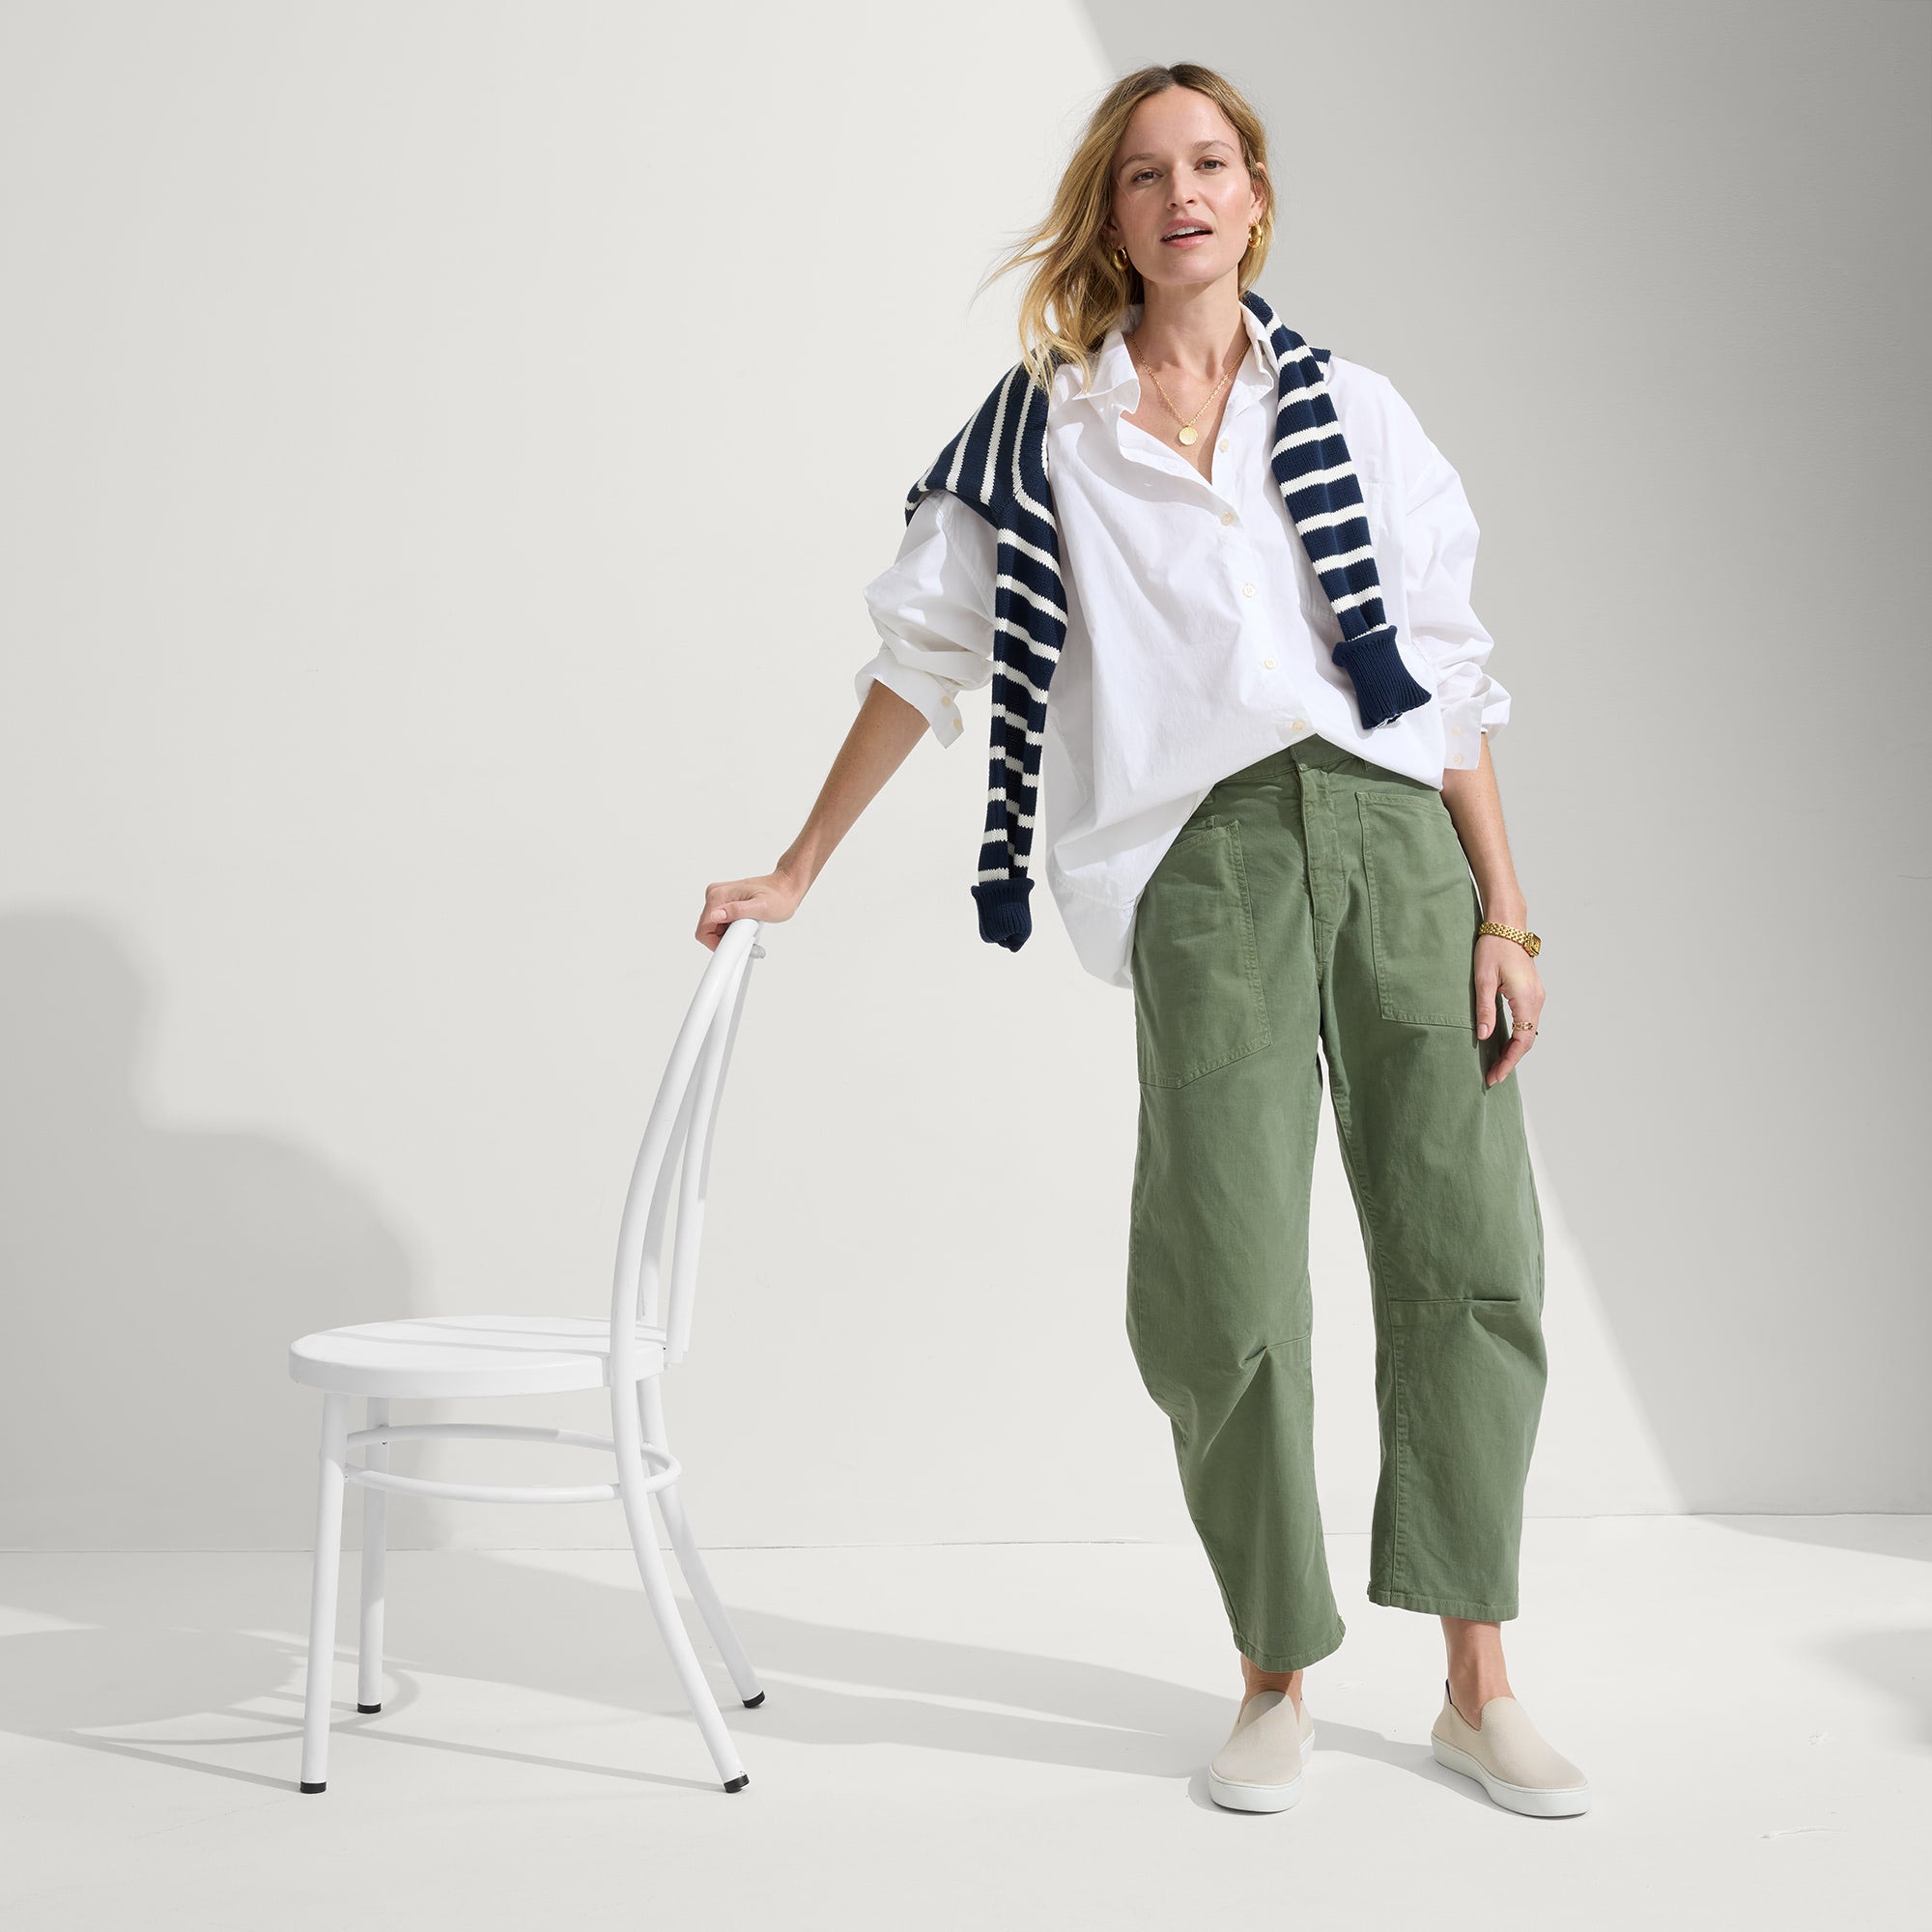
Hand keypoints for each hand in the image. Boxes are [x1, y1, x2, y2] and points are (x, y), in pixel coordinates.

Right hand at [697, 863, 806, 951]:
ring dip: (730, 935)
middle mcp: (715, 894)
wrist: (786, 887)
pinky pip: (721, 923)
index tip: (735, 946)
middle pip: (708, 930)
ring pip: (715, 928)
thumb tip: (716, 915)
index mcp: (719, 895)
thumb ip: (736, 911)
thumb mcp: (761, 908)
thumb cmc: (778, 896)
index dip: (716, 944)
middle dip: (726, 939)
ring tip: (749, 931)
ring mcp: (720, 897)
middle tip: (747, 937)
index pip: (703, 930)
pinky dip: (733, 929)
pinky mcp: (725, 901)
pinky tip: (747, 926)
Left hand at [1474, 934, 1541, 1086]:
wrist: (1506, 926)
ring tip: (1496, 1064)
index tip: (1495, 1076)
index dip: (1509, 1061)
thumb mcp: (1483, 979)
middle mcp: (1537, 999)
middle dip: (1511, 1060)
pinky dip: (1518, 1036)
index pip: (1522, 1040)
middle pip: (1528, 1040)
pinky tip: (1504, 1043)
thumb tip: (1485, 1037)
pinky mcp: (1532, 992)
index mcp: (1526, 998)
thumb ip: (1485, 1009)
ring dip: (1515, 1049)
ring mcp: (1537, 996)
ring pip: (1529, 1031)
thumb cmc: (1493, 948)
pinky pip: (1528, 1021)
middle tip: (1492, 1076)